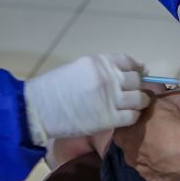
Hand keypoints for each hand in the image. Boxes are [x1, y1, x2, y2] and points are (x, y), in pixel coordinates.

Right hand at [23, 54, 149, 145]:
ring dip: (140, 102)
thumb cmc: (53, 89)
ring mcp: (109, 98)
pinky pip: (132, 116)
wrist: (38, 109)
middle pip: (135, 80)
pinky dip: (133, 116)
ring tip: (136, 105)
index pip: (127, 62)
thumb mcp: (77, 69)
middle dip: (137, 86)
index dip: (136, 69)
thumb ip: (98, 70)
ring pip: (139, 98)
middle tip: (134, 93)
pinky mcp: (108, 118)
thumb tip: (119, 74)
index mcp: (97, 62)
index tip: (138, 74)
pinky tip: (127, 117)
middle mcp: (106, 77)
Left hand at [113, 98, 179, 180]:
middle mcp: (129, 157)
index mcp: (122, 137)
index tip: (141, 122)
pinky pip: (159, 177)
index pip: (121, 130)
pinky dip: (164, 172)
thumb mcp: (155, 102)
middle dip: (139, 144)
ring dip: (151, 158)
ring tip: (167, 150)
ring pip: (144, 165)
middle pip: (131, 149)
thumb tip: (141, 96)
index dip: (131, 125)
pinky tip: (173, 164)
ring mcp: (143, 172)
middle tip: (155, 136)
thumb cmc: (167, 122)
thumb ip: (144, 101)